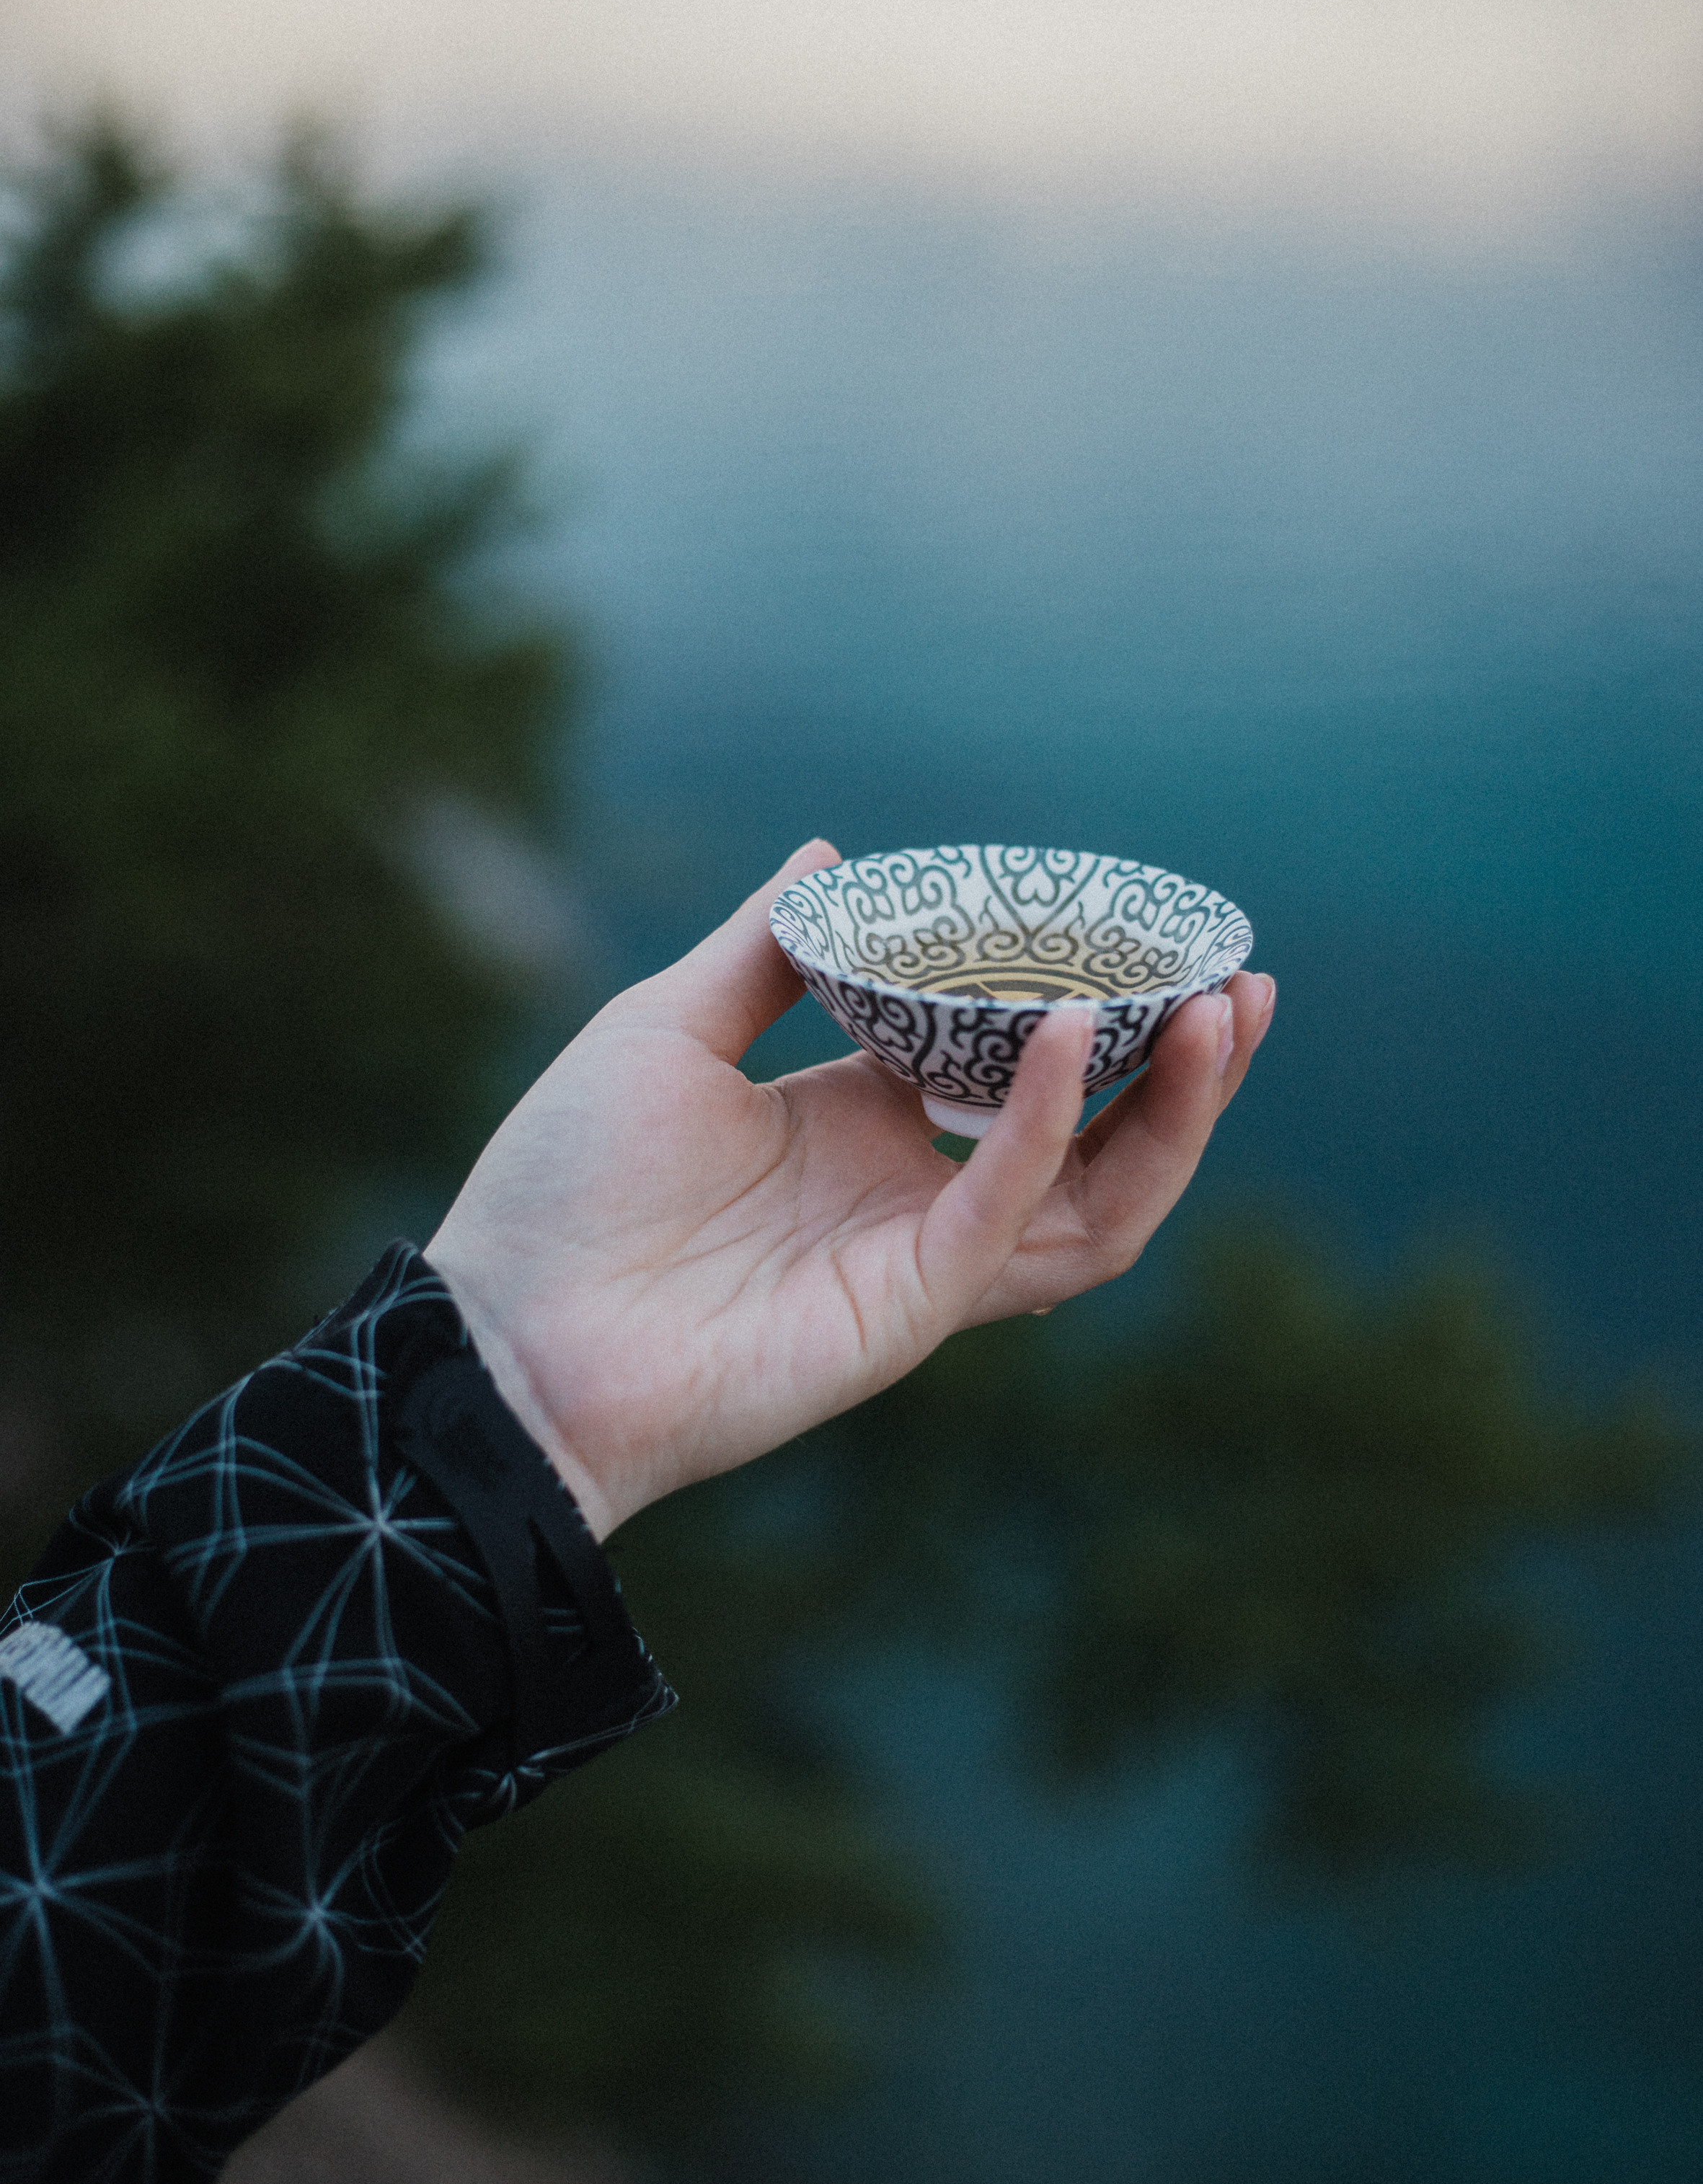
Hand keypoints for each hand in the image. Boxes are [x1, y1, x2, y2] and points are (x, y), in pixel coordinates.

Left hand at [426, 841, 1275, 1538]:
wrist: (503, 1333)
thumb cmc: (564, 1187)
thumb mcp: (664, 1030)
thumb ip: (762, 952)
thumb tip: (828, 850)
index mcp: (863, 1130)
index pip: (1015, 1071)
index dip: (1094, 1013)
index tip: (1150, 937)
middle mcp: (911, 1196)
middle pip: (1096, 1142)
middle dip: (1184, 1073)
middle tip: (1240, 984)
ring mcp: (918, 1259)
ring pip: (1097, 1200)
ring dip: (1171, 1114)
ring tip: (1218, 1014)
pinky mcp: (906, 1306)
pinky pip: (1005, 1213)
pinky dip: (1048, 1124)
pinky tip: (1070, 1034)